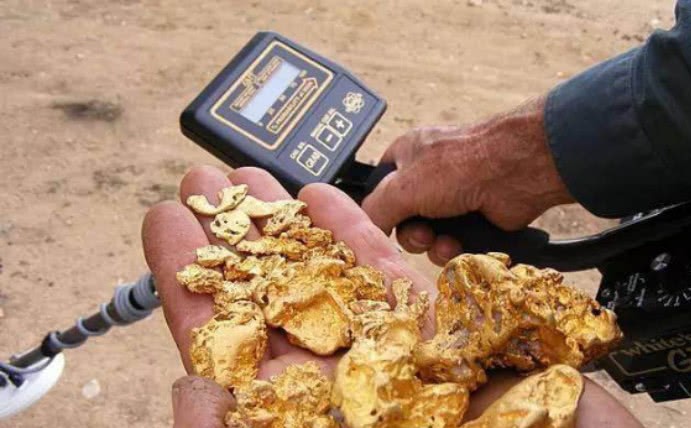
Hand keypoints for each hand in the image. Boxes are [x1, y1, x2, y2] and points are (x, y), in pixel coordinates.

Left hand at [141, 166, 638, 427]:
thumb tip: (185, 392)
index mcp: (296, 412)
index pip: (223, 340)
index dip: (188, 281)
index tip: (163, 221)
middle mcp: (334, 379)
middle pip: (266, 294)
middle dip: (231, 235)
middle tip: (201, 179)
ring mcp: (386, 347)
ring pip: (321, 272)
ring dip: (284, 222)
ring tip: (251, 175)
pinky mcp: (438, 327)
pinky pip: (385, 272)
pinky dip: (355, 232)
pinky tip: (326, 195)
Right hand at [362, 97, 573, 265]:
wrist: (517, 172)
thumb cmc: (460, 164)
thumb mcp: (402, 187)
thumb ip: (375, 209)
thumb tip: (363, 229)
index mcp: (406, 155)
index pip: (378, 186)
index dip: (378, 208)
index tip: (380, 224)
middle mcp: (428, 177)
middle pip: (401, 219)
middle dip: (410, 234)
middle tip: (420, 234)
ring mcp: (452, 199)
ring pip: (425, 237)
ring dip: (431, 245)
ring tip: (443, 240)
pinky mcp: (471, 220)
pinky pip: (450, 245)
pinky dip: (451, 249)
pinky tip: (459, 244)